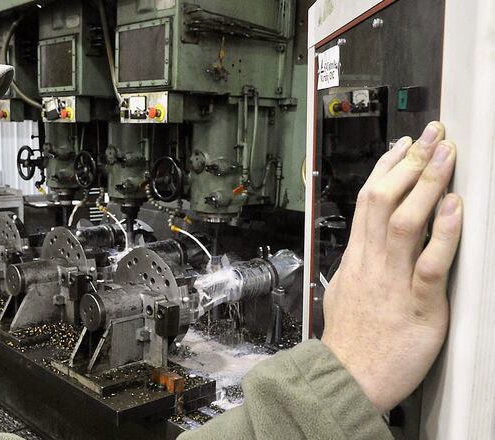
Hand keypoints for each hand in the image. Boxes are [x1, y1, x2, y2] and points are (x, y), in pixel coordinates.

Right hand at [321, 121, 462, 411]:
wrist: (345, 379)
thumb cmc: (350, 341)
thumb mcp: (343, 291)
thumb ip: (358, 264)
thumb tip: (364, 244)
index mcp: (358, 258)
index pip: (368, 200)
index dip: (386, 167)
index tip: (404, 144)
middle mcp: (373, 262)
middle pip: (385, 200)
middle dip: (411, 163)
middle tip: (433, 135)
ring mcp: (394, 282)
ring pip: (406, 222)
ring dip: (428, 184)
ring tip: (447, 155)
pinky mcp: (418, 306)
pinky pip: (430, 265)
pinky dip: (444, 234)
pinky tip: (454, 209)